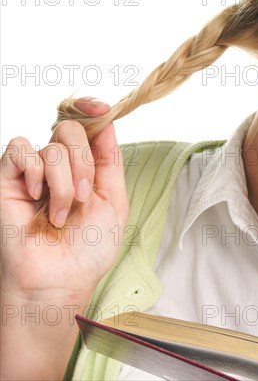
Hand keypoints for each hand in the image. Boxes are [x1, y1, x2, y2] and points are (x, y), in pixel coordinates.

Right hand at [0, 98, 129, 300]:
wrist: (60, 279)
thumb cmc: (88, 249)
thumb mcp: (114, 201)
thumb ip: (110, 162)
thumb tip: (109, 124)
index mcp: (84, 168)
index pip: (84, 126)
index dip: (92, 109)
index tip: (105, 109)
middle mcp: (57, 166)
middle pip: (71, 130)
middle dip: (85, 163)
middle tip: (85, 197)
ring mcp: (31, 172)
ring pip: (52, 147)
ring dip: (65, 182)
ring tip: (62, 214)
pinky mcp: (6, 179)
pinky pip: (19, 149)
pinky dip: (35, 171)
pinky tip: (37, 197)